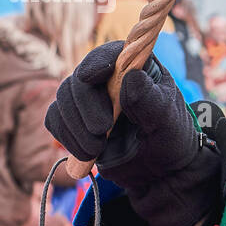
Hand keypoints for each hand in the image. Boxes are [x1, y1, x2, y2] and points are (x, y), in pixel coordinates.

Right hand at [45, 42, 222, 225]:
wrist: (161, 170)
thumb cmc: (169, 136)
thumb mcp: (167, 119)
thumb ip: (149, 99)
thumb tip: (131, 77)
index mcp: (135, 67)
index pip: (111, 54)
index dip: (98, 62)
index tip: (93, 77)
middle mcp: (108, 78)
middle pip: (80, 79)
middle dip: (85, 105)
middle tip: (102, 130)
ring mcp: (89, 99)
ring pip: (64, 99)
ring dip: (75, 126)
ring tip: (97, 149)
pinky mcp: (75, 121)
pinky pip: (56, 121)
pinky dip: (67, 137)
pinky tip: (87, 153)